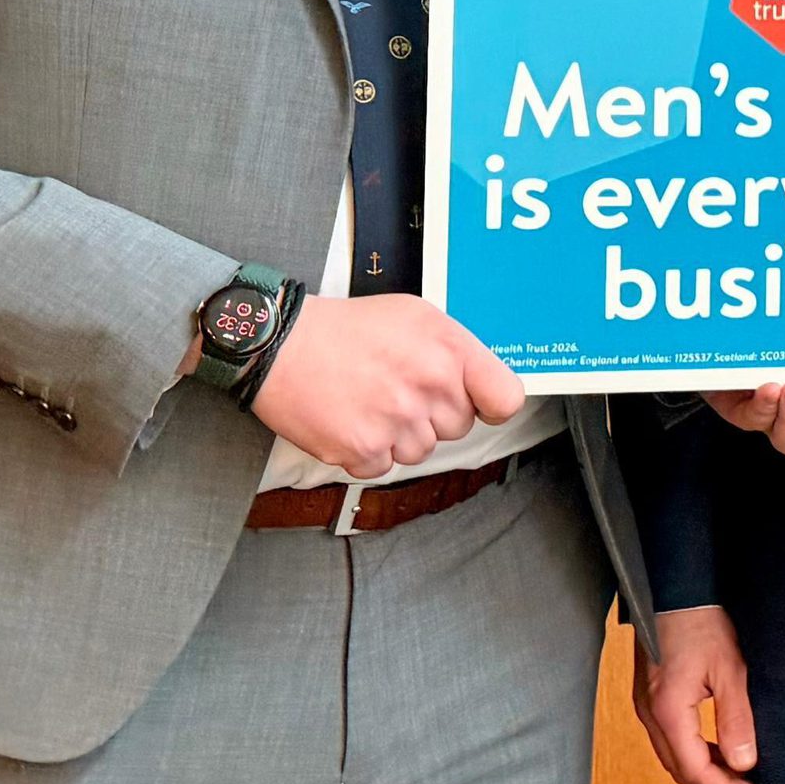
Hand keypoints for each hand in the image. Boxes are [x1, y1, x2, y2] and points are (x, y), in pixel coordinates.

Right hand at [249, 294, 523, 479]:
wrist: (279, 343)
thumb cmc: (345, 328)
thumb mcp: (413, 316)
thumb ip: (453, 350)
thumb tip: (477, 384)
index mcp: (448, 348)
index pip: (505, 399)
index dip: (491, 405)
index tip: (476, 403)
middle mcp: (429, 385)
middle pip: (458, 428)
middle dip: (432, 415)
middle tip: (395, 390)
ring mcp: (397, 420)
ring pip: (421, 451)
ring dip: (398, 436)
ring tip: (367, 401)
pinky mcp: (363, 449)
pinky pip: (382, 467)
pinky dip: (366, 453)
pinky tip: (349, 420)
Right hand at [637, 605, 759, 783]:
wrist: (672, 591)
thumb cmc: (700, 623)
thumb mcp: (729, 670)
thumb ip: (736, 718)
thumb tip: (743, 762)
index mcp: (669, 711)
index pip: (694, 770)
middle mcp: (650, 715)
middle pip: (679, 769)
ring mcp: (645, 707)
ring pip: (672, 756)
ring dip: (703, 769)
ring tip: (736, 771)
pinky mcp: (648, 697)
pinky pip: (669, 738)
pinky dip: (693, 750)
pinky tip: (716, 745)